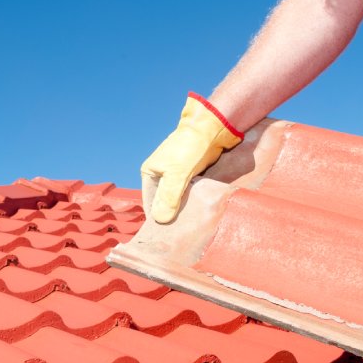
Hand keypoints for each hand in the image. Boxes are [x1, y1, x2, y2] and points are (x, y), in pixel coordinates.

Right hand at [141, 92, 243, 222]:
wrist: (212, 128)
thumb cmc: (191, 148)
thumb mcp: (177, 174)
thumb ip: (169, 197)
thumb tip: (160, 220)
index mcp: (150, 172)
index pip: (150, 203)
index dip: (158, 218)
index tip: (168, 234)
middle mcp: (160, 175)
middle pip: (163, 202)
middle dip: (171, 215)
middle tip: (181, 232)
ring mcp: (176, 175)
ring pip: (177, 199)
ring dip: (183, 210)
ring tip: (190, 225)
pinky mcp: (190, 175)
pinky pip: (188, 193)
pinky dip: (192, 202)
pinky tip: (198, 213)